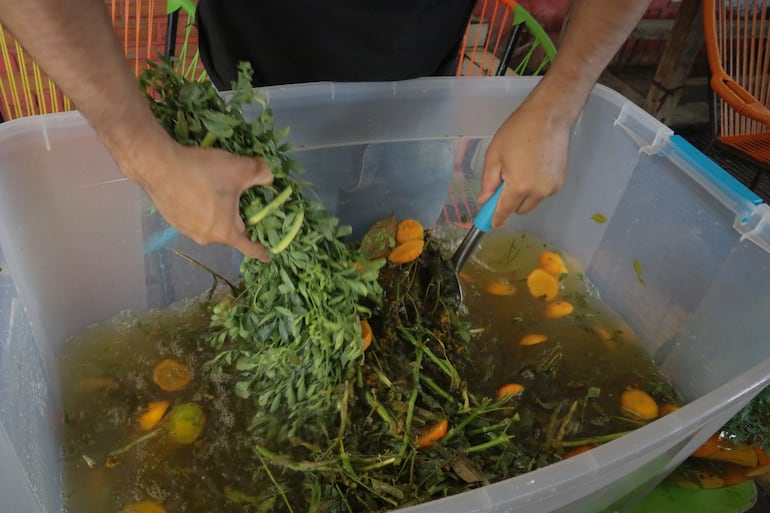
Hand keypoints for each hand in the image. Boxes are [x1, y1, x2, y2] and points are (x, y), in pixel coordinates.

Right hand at [124, 139, 273, 260]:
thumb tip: (269, 176)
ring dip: (218, 212)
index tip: (267, 256)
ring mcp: (186, 230)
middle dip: (238, 220)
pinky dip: (201, 208)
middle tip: (244, 201)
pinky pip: (194, 217)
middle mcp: (205, 237)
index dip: (260, 251)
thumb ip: (261, 173)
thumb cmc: (203, 173)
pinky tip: (199, 189)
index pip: (248, 247)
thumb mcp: (240, 169)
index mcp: (224, 231)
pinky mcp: (172, 219)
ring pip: (210, 223)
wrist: (159, 165)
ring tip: (218, 190)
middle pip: (229, 231)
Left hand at [478, 96, 570, 227]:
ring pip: (532, 202)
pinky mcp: (561, 181)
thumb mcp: (494, 156)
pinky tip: (534, 166)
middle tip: (505, 182)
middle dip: (510, 203)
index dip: (495, 219)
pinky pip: (543, 193)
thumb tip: (485, 200)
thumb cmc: (517, 132)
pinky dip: (536, 187)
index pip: (505, 212)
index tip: (490, 225)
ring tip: (521, 169)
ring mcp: (552, 188)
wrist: (549, 116)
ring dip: (524, 195)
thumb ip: (488, 182)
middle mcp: (538, 192)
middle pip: (520, 210)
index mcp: (519, 186)